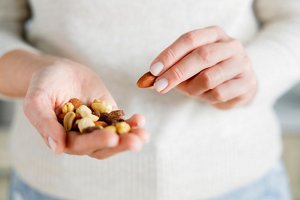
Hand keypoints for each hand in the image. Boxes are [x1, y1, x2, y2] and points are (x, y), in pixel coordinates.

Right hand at [23, 57, 148, 157]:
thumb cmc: (43, 84)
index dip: (96, 142)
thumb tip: (57, 149)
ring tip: (143, 134)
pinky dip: (131, 124)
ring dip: (130, 137)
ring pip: (115, 137)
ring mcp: (97, 126)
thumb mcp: (36, 100)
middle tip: (136, 141)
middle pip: (103, 146)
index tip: (112, 137)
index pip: (81, 145)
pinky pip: (121, 122)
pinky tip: (140, 121)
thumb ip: (44, 123)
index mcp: (63, 138)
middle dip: (120, 144)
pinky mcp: (108, 115)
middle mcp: (82, 136)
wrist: (59, 71)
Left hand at [149, 26, 256, 108]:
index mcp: (214, 34)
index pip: (189, 39)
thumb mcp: (189, 66)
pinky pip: (219, 93)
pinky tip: (206, 95)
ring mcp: (242, 63)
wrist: (239, 83)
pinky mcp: (247, 83)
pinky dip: (206, 98)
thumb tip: (146, 81)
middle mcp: (231, 45)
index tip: (153, 70)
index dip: (170, 54)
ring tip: (189, 91)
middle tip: (159, 86)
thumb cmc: (209, 71)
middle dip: (176, 73)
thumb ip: (170, 70)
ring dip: (192, 88)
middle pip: (201, 56)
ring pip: (209, 78)